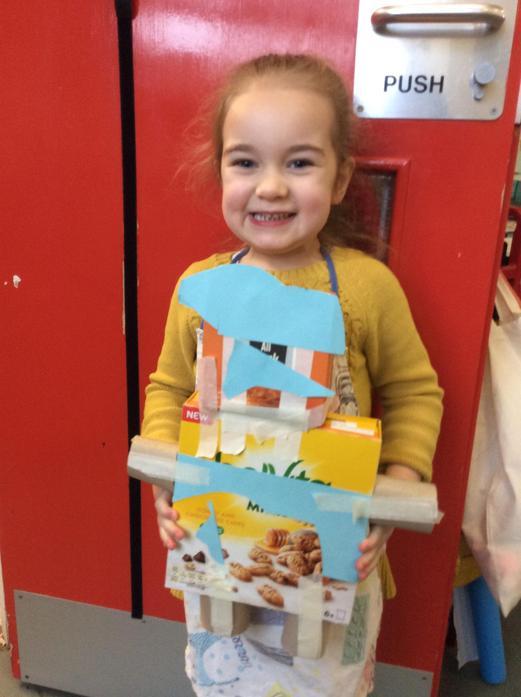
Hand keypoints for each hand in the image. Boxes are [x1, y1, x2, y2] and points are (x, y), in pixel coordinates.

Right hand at [152, 485, 184, 549]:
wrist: (171, 486)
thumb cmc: (178, 484)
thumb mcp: (179, 482)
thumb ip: (187, 481)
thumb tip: (202, 480)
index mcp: (164, 497)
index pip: (162, 505)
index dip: (167, 511)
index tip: (176, 515)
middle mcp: (162, 509)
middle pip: (163, 521)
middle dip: (171, 529)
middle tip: (181, 535)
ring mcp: (164, 518)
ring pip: (163, 530)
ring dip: (168, 539)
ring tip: (173, 546)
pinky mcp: (167, 524)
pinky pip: (166, 534)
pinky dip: (169, 541)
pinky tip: (174, 548)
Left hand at [356, 463, 420, 580]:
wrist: (400, 494)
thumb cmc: (380, 490)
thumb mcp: (373, 488)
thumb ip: (360, 486)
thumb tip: (340, 478)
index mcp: (384, 516)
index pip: (378, 531)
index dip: (370, 540)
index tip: (361, 546)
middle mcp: (385, 528)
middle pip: (378, 546)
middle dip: (368, 557)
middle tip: (357, 565)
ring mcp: (384, 537)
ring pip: (378, 554)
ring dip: (368, 564)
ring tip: (358, 574)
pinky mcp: (380, 542)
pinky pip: (376, 556)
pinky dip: (369, 566)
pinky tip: (360, 576)